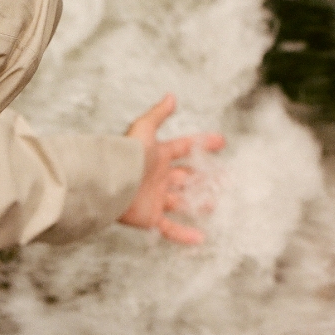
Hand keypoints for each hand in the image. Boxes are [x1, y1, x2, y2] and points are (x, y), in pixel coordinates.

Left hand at [120, 95, 224, 243]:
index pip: (184, 148)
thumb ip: (158, 115)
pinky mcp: (150, 217)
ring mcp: (155, 198)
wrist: (110, 181)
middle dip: (205, 178)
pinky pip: (170, 228)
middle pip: (186, 177)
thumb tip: (170, 97)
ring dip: (198, 203)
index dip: (202, 144)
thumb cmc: (126, 155)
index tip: (221, 143)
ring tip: (214, 204)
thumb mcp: (144, 129)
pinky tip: (200, 237)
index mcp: (158, 156)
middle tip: (224, 179)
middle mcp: (158, 177)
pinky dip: (185, 234)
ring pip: (182, 202)